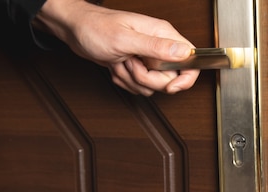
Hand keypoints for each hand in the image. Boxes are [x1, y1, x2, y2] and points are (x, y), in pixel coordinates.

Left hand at [35, 0, 199, 95]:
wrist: (76, 31)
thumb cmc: (95, 28)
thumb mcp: (126, 39)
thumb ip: (157, 47)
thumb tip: (184, 53)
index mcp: (162, 35)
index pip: (191, 60)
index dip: (185, 78)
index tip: (171, 86)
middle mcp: (159, 46)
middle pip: (169, 79)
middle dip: (147, 79)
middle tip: (131, 65)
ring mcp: (148, 57)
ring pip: (153, 86)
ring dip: (133, 80)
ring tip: (121, 62)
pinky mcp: (138, 66)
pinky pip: (139, 86)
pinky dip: (125, 81)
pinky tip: (117, 66)